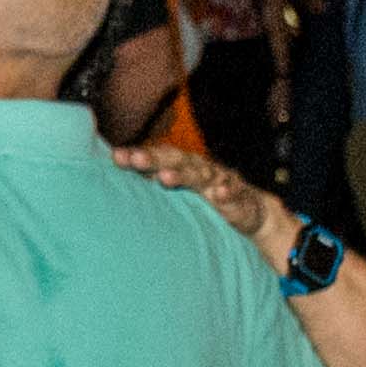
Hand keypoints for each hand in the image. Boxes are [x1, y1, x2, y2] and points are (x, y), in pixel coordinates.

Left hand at [127, 145, 298, 269]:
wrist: (249, 210)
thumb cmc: (205, 200)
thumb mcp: (178, 195)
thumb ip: (153, 188)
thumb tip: (117, 185)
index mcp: (181, 168)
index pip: (157, 158)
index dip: (137, 156)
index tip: (116, 157)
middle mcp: (198, 170)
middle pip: (174, 161)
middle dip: (154, 159)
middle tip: (134, 160)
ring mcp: (219, 181)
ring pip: (200, 175)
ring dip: (183, 175)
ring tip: (165, 178)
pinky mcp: (239, 196)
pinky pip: (234, 192)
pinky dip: (227, 192)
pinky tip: (220, 194)